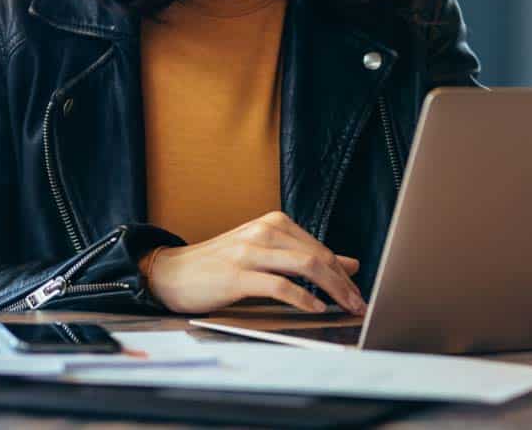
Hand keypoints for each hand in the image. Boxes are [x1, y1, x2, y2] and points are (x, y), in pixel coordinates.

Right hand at [142, 211, 366, 314]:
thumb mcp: (266, 254)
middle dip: (344, 283)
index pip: (321, 248)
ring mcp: (250, 251)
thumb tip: (350, 264)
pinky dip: (302, 298)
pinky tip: (315, 308)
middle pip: (318, 256)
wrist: (172, 272)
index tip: (358, 292)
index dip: (343, 273)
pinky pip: (279, 285)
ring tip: (345, 307)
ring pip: (306, 266)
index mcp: (274, 223)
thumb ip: (305, 257)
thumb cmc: (220, 265)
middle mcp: (265, 231)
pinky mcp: (237, 275)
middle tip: (359, 304)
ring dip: (332, 289)